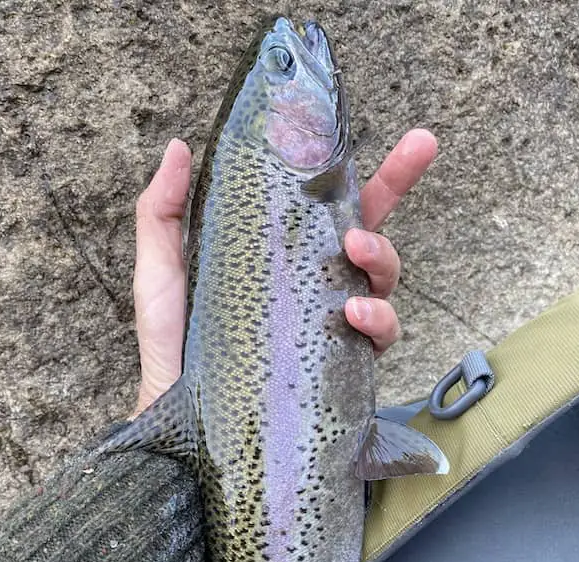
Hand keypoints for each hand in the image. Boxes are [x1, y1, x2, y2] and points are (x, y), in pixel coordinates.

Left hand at [132, 130, 437, 413]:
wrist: (176, 408)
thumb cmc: (172, 342)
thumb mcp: (162, 270)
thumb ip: (163, 212)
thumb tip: (180, 147)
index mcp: (283, 254)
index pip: (329, 205)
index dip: (364, 169)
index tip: (403, 136)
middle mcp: (315, 284)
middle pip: (369, 229)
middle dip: (399, 184)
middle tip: (417, 150)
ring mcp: (331, 325)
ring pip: (382, 280)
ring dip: (382, 257)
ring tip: (356, 251)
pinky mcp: (339, 365)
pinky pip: (378, 339)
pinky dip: (378, 322)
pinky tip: (354, 315)